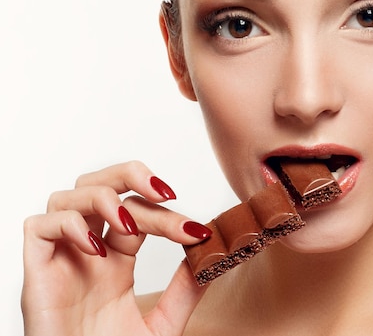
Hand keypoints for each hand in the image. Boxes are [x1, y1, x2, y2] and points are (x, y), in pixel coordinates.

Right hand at [21, 161, 210, 335]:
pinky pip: (39, 226)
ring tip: (129, 226)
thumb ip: (183, 292)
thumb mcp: (160, 324)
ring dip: (103, 197)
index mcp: (117, 259)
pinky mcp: (37, 272)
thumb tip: (211, 258)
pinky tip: (96, 249)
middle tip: (166, 194)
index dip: (166, 212)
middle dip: (133, 176)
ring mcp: (62, 258)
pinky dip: (69, 224)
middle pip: (101, 185)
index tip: (197, 230)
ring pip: (68, 195)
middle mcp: (88, 250)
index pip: (138, 212)